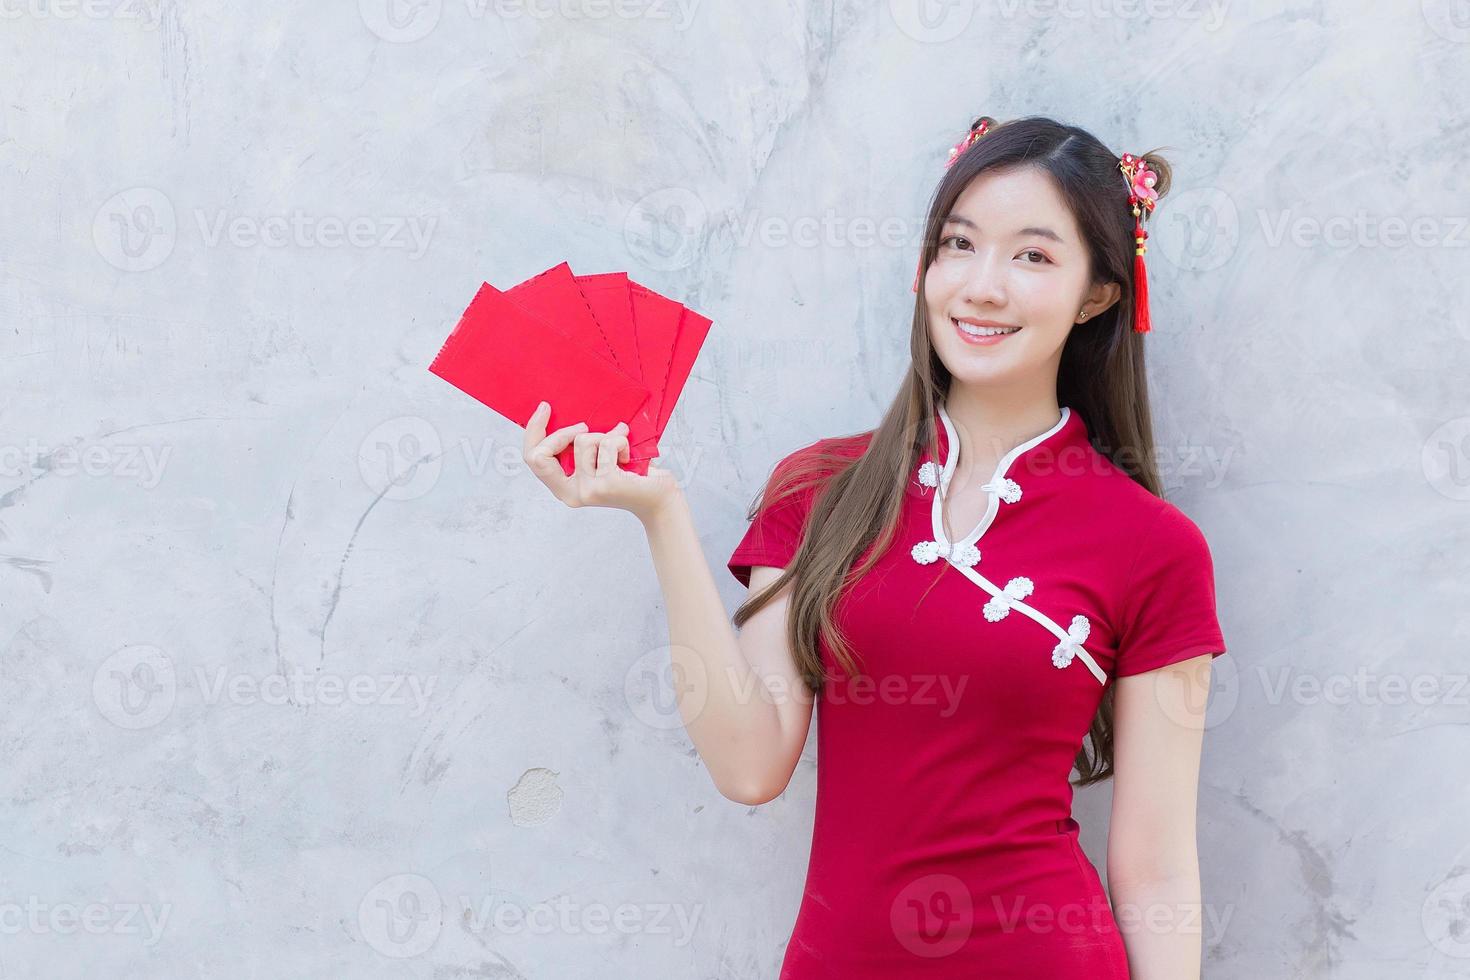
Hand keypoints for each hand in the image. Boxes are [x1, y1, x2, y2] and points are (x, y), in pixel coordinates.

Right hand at [521, 401, 680, 522]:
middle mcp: (571, 493)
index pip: (534, 459)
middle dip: (561, 433)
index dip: (533, 431)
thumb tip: (569, 414)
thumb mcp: (598, 459)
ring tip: (619, 449)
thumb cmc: (631, 476)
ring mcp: (587, 490)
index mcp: (564, 489)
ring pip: (582, 441)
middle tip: (584, 427)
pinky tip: (629, 456)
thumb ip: (580, 447)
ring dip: (605, 437)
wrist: (660, 499)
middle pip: (540, 454)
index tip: (545, 407)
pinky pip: (607, 444)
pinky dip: (621, 441)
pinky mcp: (606, 483)